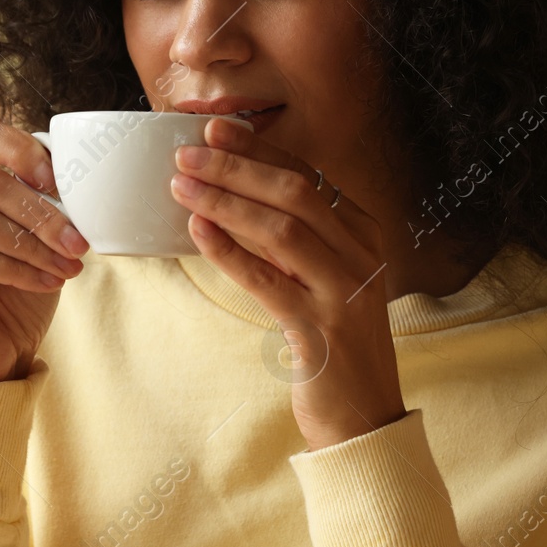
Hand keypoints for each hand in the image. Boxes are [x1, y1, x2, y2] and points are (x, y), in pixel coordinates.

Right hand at [0, 118, 87, 381]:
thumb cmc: (16, 295)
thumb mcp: (36, 240)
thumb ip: (43, 204)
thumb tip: (81, 179)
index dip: (23, 150)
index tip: (59, 183)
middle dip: (44, 214)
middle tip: (80, 243)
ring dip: (34, 243)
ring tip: (68, 266)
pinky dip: (18, 269)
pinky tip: (46, 282)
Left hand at [170, 117, 404, 450]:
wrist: (364, 417)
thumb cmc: (334, 345)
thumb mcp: (321, 280)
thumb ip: (294, 242)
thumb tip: (235, 199)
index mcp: (363, 235)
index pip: (308, 176)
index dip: (260, 150)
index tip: (217, 129)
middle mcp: (361, 256)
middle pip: (296, 193)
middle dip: (237, 166)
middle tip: (188, 152)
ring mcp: (345, 292)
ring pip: (283, 229)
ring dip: (226, 202)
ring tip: (182, 186)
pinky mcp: (321, 330)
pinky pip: (269, 281)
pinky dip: (230, 252)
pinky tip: (198, 233)